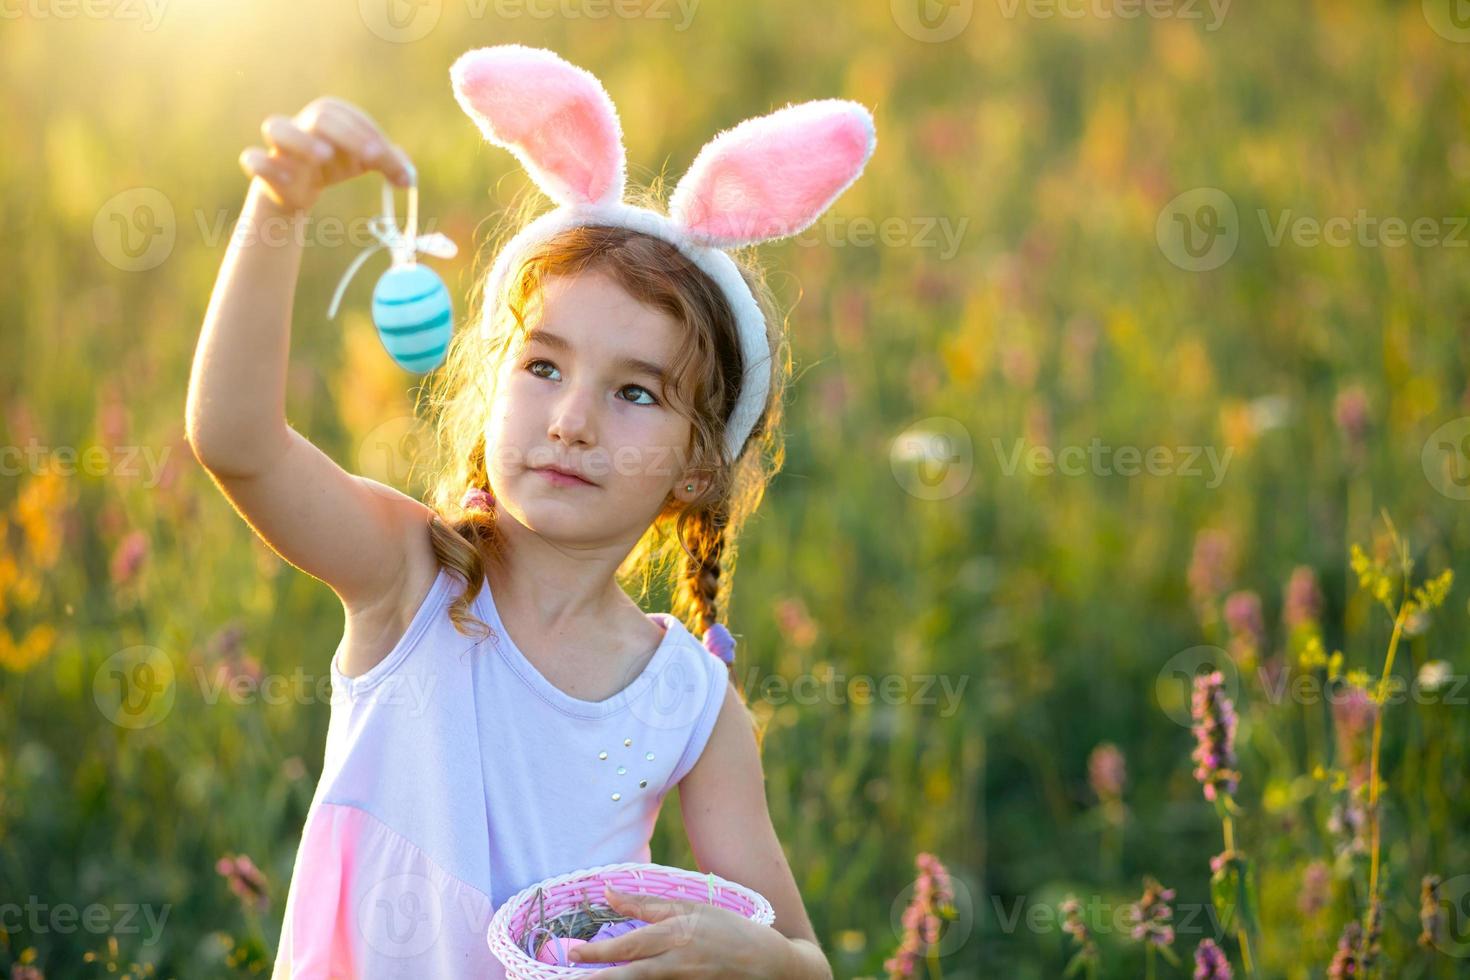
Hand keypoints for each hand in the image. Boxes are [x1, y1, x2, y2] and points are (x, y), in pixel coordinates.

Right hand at [238, 96, 415, 213]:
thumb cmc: (333, 166)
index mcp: (329, 115)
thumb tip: (408, 177)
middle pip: (321, 116)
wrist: (295, 190)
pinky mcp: (264, 168)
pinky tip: (285, 178)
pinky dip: (264, 165)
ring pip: (277, 127)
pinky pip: (253, 159)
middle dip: (349, 135)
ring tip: (323, 156)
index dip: (372, 136)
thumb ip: (389, 164)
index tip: (391, 164)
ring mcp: (281, 145)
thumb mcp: (364, 162)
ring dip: (301, 140)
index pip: (351, 118)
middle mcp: (304, 123)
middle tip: (373, 157)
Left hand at [567, 883, 796, 977]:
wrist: (768, 966)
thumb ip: (646, 904)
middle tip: (570, 977)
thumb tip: (607, 892)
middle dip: (599, 978)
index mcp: (675, 935)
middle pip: (630, 975)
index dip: (598, 953)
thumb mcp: (689, 907)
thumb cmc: (727, 930)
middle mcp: (676, 964)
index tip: (574, 953)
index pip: (629, 946)